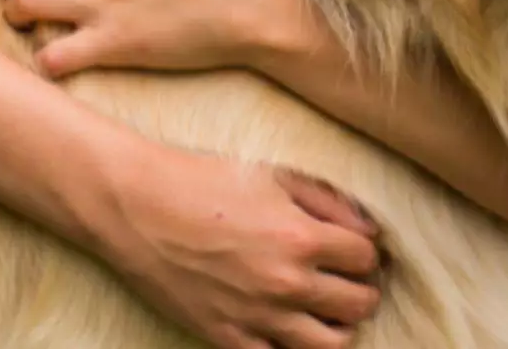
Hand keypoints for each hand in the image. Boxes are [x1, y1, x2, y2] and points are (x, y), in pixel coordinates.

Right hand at [93, 143, 382, 348]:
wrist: (137, 207)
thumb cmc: (204, 180)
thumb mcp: (272, 175)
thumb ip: (329, 200)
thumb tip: (369, 228)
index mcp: (301, 236)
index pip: (366, 259)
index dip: (365, 252)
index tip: (353, 248)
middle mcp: (286, 282)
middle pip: (359, 305)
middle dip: (360, 289)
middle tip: (345, 278)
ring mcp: (257, 316)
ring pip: (331, 345)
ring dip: (337, 326)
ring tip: (324, 308)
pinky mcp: (226, 337)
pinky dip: (290, 347)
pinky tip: (286, 325)